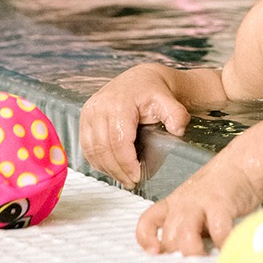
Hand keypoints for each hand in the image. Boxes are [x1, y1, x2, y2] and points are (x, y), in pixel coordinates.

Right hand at [79, 64, 189, 186]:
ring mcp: (89, 112)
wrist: (141, 80)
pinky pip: (86, 146)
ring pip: (92, 150)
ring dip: (107, 168)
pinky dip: (97, 160)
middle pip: (103, 148)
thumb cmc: (154, 92)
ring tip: (123, 177)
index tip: (137, 177)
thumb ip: (176, 116)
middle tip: (132, 182)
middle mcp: (99, 106)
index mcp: (119, 103)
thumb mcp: (170, 102)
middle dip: (117, 170)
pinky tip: (112, 167)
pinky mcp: (85, 118)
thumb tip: (177, 130)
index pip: (118, 141)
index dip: (127, 163)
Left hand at [135, 152, 262, 254]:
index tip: (155, 253)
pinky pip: (218, 231)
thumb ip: (188, 229)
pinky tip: (227, 248)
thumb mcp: (195, 207)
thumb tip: (186, 259)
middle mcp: (182, 204)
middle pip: (168, 236)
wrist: (240, 164)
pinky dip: (222, 245)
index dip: (146, 239)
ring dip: (195, 252)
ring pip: (185, 236)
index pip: (147, 221)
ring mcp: (200, 203)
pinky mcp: (221, 205)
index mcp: (172, 205)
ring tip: (207, 259)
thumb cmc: (219, 191)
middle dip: (179, 255)